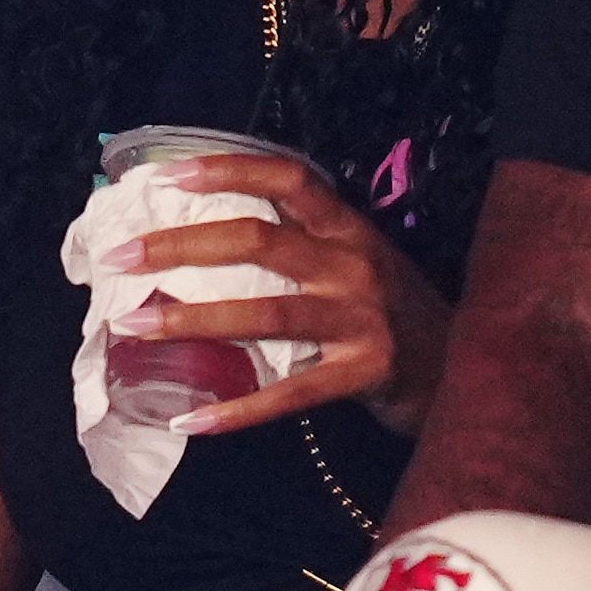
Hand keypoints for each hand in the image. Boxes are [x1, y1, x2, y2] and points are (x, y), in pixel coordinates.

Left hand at [103, 151, 451, 434]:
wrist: (470, 369)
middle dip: (181, 246)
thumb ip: (297, 248)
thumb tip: (195, 243)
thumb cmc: (393, 312)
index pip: (287, 180)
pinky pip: (289, 394)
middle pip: (258, 241)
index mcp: (347, 229)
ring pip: (265, 314)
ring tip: (133, 329)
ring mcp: (362, 319)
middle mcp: (354, 264)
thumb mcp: (354, 264)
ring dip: (192, 320)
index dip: (226, 170)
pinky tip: (190, 420)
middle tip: (119, 258)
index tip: (164, 178)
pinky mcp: (366, 373)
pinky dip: (236, 409)